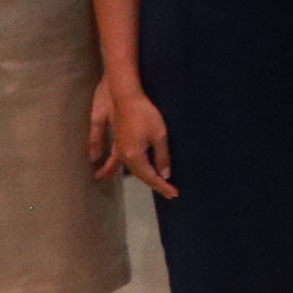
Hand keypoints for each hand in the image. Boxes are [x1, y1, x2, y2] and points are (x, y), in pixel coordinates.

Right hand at [102, 80, 175, 196]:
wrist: (125, 97)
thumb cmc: (145, 115)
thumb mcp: (159, 135)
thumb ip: (162, 156)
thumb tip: (164, 175)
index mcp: (134, 156)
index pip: (150, 177)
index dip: (162, 186)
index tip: (174, 194)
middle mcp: (124, 156)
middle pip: (141, 174)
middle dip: (155, 183)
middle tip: (169, 192)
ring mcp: (119, 148)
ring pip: (132, 168)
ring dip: (142, 177)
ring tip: (152, 186)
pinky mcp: (118, 140)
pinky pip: (123, 160)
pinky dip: (129, 168)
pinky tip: (120, 171)